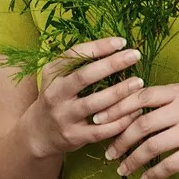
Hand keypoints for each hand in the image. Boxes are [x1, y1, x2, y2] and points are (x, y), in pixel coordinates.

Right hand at [21, 37, 145, 158]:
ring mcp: (64, 117)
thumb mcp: (57, 77)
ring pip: (95, 104)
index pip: (74, 55)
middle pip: (84, 76)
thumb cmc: (58, 98)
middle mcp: (55, 94)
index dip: (98, 47)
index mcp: (52, 74)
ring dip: (120, 92)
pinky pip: (102, 129)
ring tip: (139, 82)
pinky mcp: (75, 137)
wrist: (38, 133)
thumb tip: (113, 47)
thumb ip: (78, 63)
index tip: (121, 42)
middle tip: (135, 55)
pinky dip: (121, 120)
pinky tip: (136, 110)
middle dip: (112, 64)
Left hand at [101, 83, 178, 178]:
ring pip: (152, 145)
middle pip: (141, 123)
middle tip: (108, 153)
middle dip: (119, 140)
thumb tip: (124, 113)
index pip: (140, 96)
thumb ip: (163, 104)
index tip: (97, 120)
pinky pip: (169, 164)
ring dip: (132, 160)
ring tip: (122, 169)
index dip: (116, 108)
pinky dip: (152, 173)